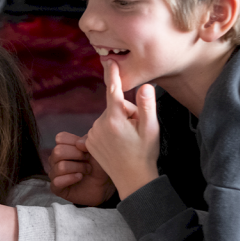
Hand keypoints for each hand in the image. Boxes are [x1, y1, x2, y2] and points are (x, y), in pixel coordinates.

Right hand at [48, 131, 115, 205]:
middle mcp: (55, 159)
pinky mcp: (56, 188)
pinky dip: (71, 179)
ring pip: (60, 167)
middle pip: (58, 151)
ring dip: (78, 168)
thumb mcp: (96, 151)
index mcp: (62, 147)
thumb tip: (79, 144)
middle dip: (77, 155)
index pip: (60, 138)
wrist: (104, 185)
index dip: (75, 142)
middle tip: (88, 161)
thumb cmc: (98, 166)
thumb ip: (88, 142)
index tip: (86, 149)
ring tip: (87, 170)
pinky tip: (79, 177)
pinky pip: (57, 182)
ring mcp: (54, 173)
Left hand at [85, 61, 159, 199]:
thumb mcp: (151, 129)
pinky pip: (100, 129)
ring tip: (128, 140)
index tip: (110, 61)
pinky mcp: (88, 142)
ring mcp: (92, 134)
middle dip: (126, 113)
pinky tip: (117, 145)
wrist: (132, 179)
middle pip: (115, 107)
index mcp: (115, 119)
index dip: (113, 75)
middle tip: (137, 131)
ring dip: (118, 124)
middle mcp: (99, 124)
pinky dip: (109, 132)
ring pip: (108, 118)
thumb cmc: (145, 153)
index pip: (113, 91)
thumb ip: (147, 105)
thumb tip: (145, 86)